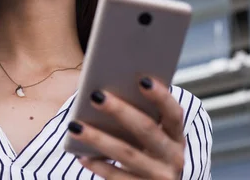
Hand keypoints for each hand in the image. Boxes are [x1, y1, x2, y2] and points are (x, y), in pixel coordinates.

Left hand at [67, 77, 184, 179]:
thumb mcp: (150, 137)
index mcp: (176, 136)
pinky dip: (99, 166)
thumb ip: (137, 114)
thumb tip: (103, 92)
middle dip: (121, 111)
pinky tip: (81, 156)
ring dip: (99, 138)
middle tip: (96, 95)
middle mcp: (173, 157)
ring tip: (74, 126)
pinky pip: (118, 178)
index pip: (173, 113)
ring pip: (127, 154)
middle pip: (147, 130)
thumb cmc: (144, 152)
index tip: (142, 79)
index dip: (161, 96)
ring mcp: (159, 176)